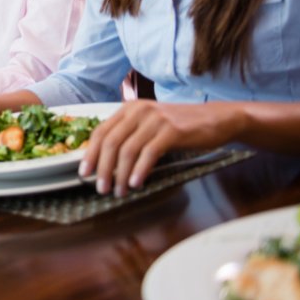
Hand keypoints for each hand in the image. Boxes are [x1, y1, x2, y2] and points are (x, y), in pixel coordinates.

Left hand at [79, 101, 241, 196]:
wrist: (216, 119)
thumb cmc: (181, 127)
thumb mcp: (150, 125)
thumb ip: (130, 136)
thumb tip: (107, 163)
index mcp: (129, 109)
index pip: (100, 131)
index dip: (90, 153)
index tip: (84, 173)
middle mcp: (139, 111)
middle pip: (110, 142)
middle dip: (102, 168)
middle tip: (100, 188)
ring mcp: (155, 119)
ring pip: (128, 150)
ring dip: (120, 174)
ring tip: (118, 191)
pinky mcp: (172, 130)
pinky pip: (149, 153)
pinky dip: (140, 170)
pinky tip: (136, 183)